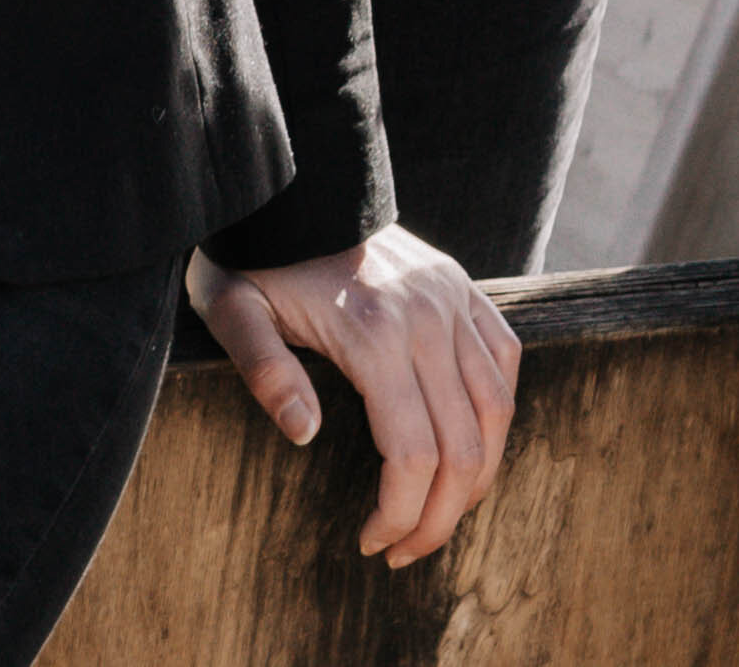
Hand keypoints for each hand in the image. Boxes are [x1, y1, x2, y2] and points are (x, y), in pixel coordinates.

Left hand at [189, 231, 518, 566]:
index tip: (372, 545)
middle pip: (464, 448)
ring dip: (478, 478)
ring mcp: (454, 298)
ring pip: (497, 412)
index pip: (413, 455)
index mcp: (372, 332)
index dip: (400, 515)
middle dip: (440, 518)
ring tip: (441, 515)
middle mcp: (428, 317)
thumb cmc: (255, 258)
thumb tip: (304, 435)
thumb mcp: (233, 310)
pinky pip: (505, 361)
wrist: (292, 184)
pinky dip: (499, 415)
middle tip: (404, 552)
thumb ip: (264, 371)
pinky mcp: (465, 286)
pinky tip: (472, 448)